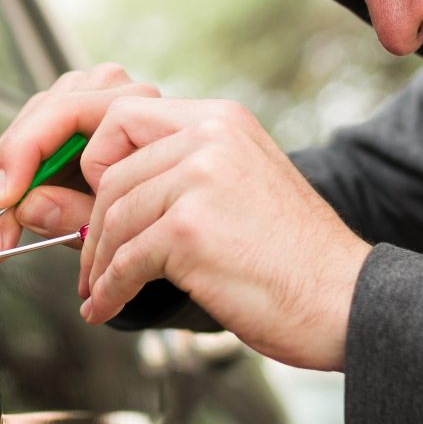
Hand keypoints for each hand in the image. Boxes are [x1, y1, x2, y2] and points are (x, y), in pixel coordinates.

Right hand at [0, 63, 161, 254]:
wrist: (170, 196)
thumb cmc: (152, 198)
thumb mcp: (118, 215)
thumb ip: (75, 212)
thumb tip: (28, 206)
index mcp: (130, 102)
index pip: (61, 114)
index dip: (24, 158)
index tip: (5, 200)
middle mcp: (104, 88)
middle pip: (34, 124)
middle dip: (3, 181)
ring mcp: (80, 96)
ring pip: (21, 133)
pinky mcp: (61, 114)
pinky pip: (22, 143)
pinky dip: (5, 180)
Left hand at [75, 97, 369, 370]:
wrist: (345, 300)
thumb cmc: (293, 258)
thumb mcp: (232, 190)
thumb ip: (171, 179)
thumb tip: (77, 194)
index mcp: (220, 119)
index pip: (122, 116)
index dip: (96, 162)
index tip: (93, 204)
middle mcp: (209, 135)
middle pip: (111, 172)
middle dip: (93, 226)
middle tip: (91, 264)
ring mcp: (199, 179)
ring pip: (114, 218)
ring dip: (100, 264)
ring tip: (102, 291)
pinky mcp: (190, 229)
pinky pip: (125, 260)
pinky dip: (110, 290)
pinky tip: (107, 307)